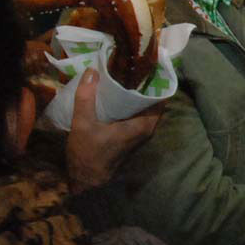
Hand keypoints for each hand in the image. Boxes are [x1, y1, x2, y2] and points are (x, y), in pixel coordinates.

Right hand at [66, 69, 163, 192]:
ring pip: (143, 107)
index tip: (146, 62)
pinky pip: (135, 113)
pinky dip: (129, 102)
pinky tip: (116, 90)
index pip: (161, 97)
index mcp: (144, 125)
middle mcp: (147, 128)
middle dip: (143, 82)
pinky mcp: (130, 135)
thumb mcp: (83, 124)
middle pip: (152, 99)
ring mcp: (139, 133)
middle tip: (132, 63)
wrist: (86, 181)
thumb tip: (92, 71)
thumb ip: (87, 97)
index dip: (156, 79)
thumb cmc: (88, 154)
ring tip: (124, 71)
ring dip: (135, 92)